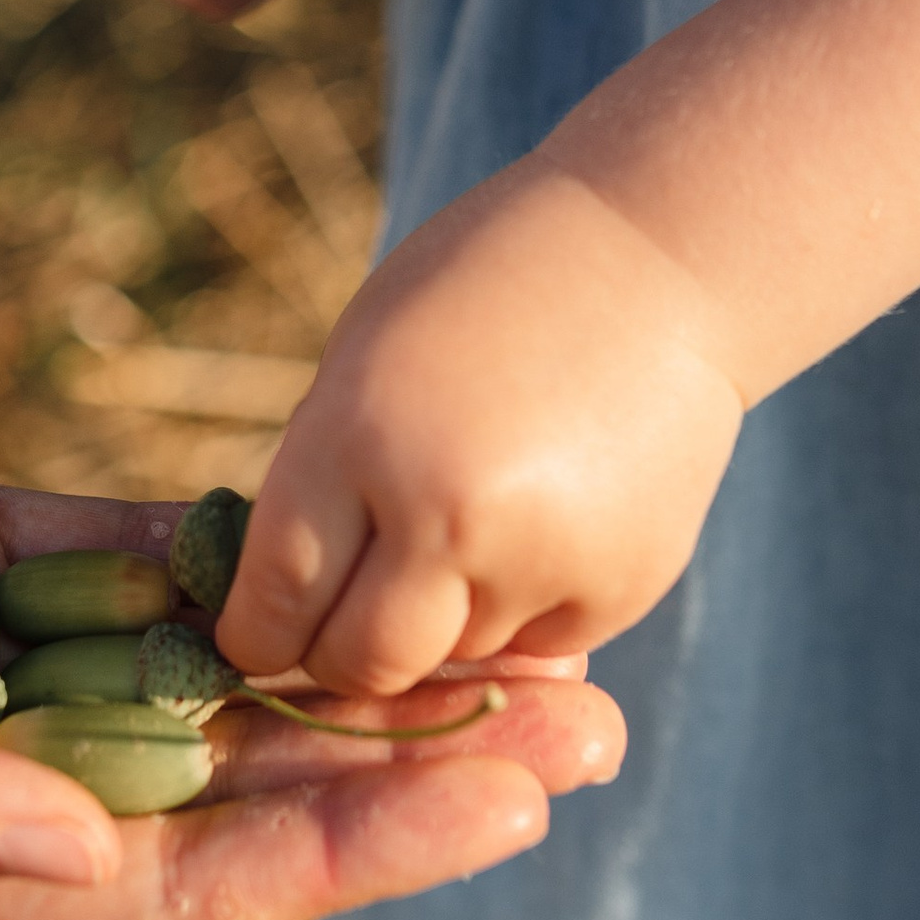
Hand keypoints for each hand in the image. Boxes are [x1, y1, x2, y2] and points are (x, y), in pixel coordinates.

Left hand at [218, 163, 746, 698]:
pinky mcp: (619, 588)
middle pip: (361, 663)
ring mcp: (542, 559)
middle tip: (344, 620)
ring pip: (452, 658)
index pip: (277, 597)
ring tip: (476, 515)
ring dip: (442, 617)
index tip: (261, 636)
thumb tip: (285, 603)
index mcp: (362, 436)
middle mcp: (448, 513)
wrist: (662, 256)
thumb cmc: (488, 286)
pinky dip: (522, 605)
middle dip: (338, 657)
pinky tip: (544, 515)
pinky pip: (536, 644)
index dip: (257, 632)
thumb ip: (325, 475)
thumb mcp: (367, 353)